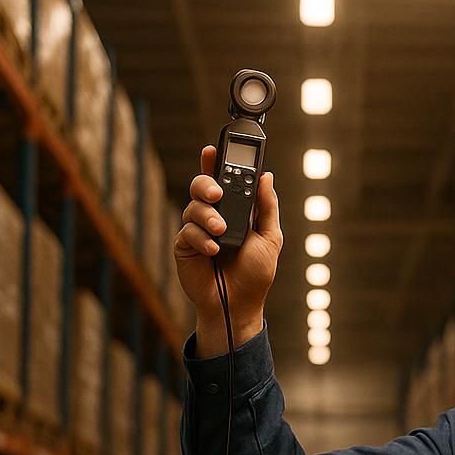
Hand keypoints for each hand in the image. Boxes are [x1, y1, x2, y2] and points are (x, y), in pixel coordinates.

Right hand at [173, 145, 282, 354]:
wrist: (239, 305)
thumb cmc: (255, 274)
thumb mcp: (270, 237)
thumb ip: (266, 207)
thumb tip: (267, 176)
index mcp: (233, 210)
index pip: (223, 180)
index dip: (215, 163)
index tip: (213, 149)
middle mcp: (213, 216)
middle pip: (201, 186)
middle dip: (206, 183)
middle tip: (217, 192)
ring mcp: (197, 230)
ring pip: (193, 207)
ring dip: (208, 216)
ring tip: (221, 231)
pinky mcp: (185, 247)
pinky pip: (187, 231)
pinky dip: (201, 238)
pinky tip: (213, 249)